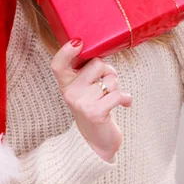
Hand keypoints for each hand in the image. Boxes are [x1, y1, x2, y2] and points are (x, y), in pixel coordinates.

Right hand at [50, 39, 131, 161]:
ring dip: (116, 86)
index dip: (66, 51)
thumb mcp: (84, 88)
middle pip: (96, 64)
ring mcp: (81, 103)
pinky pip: (118, 94)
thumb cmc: (93, 106)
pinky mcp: (96, 113)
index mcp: (65, 83)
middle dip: (108, 71)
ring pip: (111, 79)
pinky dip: (126, 98)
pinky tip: (124, 104)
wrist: (96, 141)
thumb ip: (87, 70)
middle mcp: (70, 93)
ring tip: (109, 98)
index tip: (78, 42)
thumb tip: (100, 47)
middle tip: (105, 84)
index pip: (58, 64)